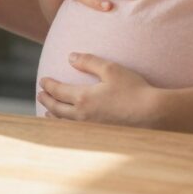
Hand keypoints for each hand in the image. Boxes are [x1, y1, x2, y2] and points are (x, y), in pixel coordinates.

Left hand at [38, 53, 161, 127]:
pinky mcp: (100, 136)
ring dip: (53, 116)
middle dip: (47, 100)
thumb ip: (89, 62)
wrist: (152, 114)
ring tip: (48, 112)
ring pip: (64, 124)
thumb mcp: (111, 69)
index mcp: (83, 98)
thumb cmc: (133, 89)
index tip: (42, 81)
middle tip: (40, 95)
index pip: (58, 91)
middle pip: (57, 109)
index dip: (48, 85)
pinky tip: (68, 126)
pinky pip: (75, 132)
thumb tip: (70, 57)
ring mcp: (91, 129)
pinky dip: (65, 128)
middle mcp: (83, 116)